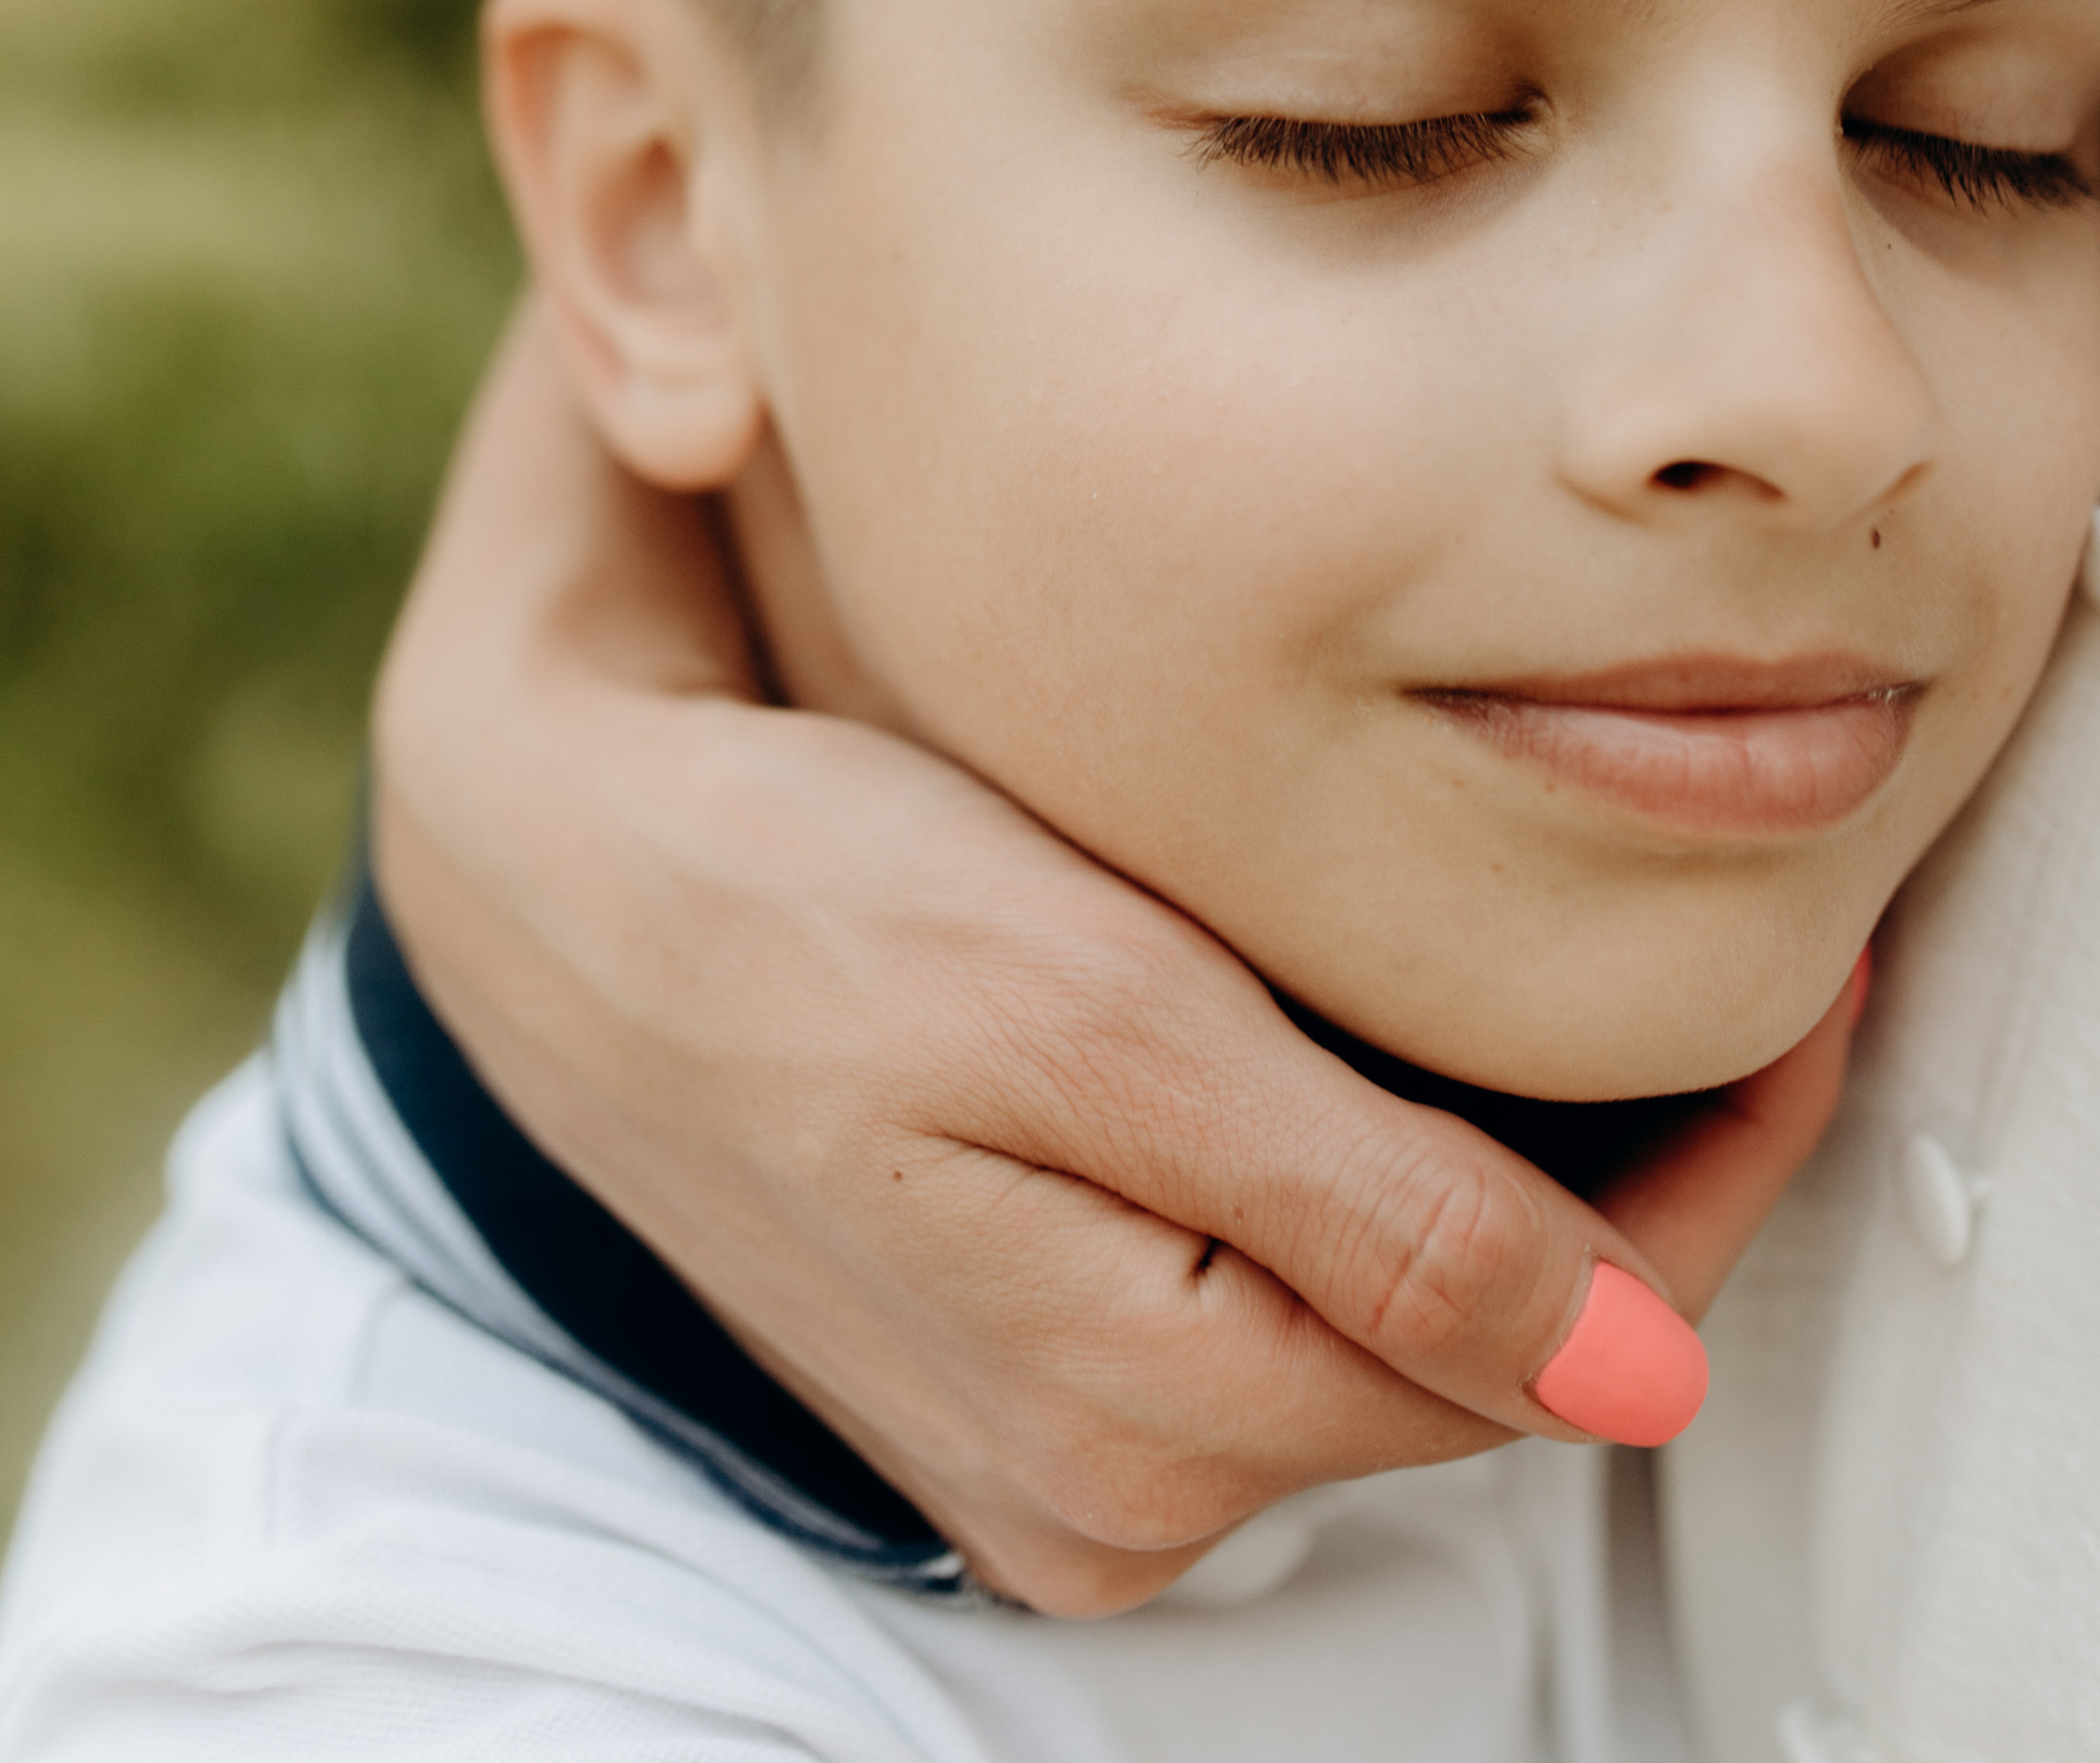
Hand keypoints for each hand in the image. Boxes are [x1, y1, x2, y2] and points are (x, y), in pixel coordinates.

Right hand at [373, 309, 1854, 1614]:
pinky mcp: (1009, 1373)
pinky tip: (1382, 1063)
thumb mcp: (1096, 1019)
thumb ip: (1366, 1206)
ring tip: (1572, 1004)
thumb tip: (1640, 1371)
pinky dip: (1358, 1191)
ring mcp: (1048, 1445)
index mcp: (1135, 1416)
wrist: (551, 880)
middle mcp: (1103, 1484)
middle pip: (1461, 1346)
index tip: (1811, 1006)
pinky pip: (1257, 1303)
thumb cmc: (798, 899)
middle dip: (1617, 1175)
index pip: (1539, 1338)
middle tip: (1724, 980)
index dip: (1709, 1177)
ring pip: (1366, 1324)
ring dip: (1490, 1179)